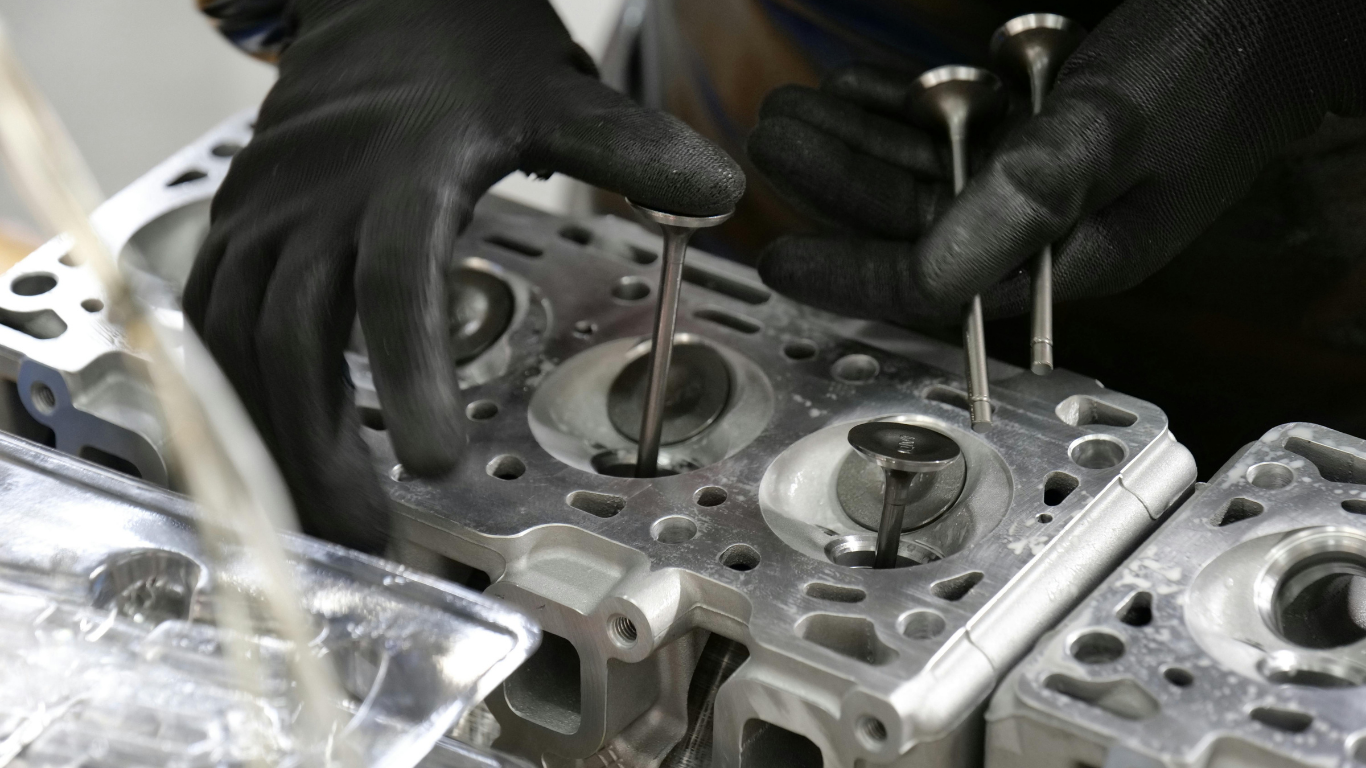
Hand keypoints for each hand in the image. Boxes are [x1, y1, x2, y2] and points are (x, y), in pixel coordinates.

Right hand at [184, 0, 743, 552]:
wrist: (381, 1)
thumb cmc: (473, 56)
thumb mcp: (558, 94)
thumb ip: (626, 148)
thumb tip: (718, 192)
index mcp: (402, 174)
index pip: (395, 283)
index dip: (408, 372)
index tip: (435, 459)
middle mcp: (317, 196)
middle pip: (293, 336)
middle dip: (320, 447)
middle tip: (365, 538)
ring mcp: (266, 211)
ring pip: (234, 340)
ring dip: (267, 437)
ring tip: (321, 522)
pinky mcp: (237, 224)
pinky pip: (206, 321)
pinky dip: (226, 394)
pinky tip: (259, 452)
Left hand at [750, 0, 1365, 324]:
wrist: (1286, 4)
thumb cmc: (1216, 58)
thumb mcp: (1108, 131)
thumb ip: (1021, 203)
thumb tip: (930, 281)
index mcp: (1069, 258)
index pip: (936, 287)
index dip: (850, 274)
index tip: (777, 258)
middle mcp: (1050, 227)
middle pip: (914, 220)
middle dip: (836, 182)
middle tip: (770, 140)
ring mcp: (1046, 174)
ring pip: (925, 169)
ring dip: (855, 140)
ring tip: (791, 107)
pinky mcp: (1047, 126)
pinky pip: (955, 129)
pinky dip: (901, 109)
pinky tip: (856, 90)